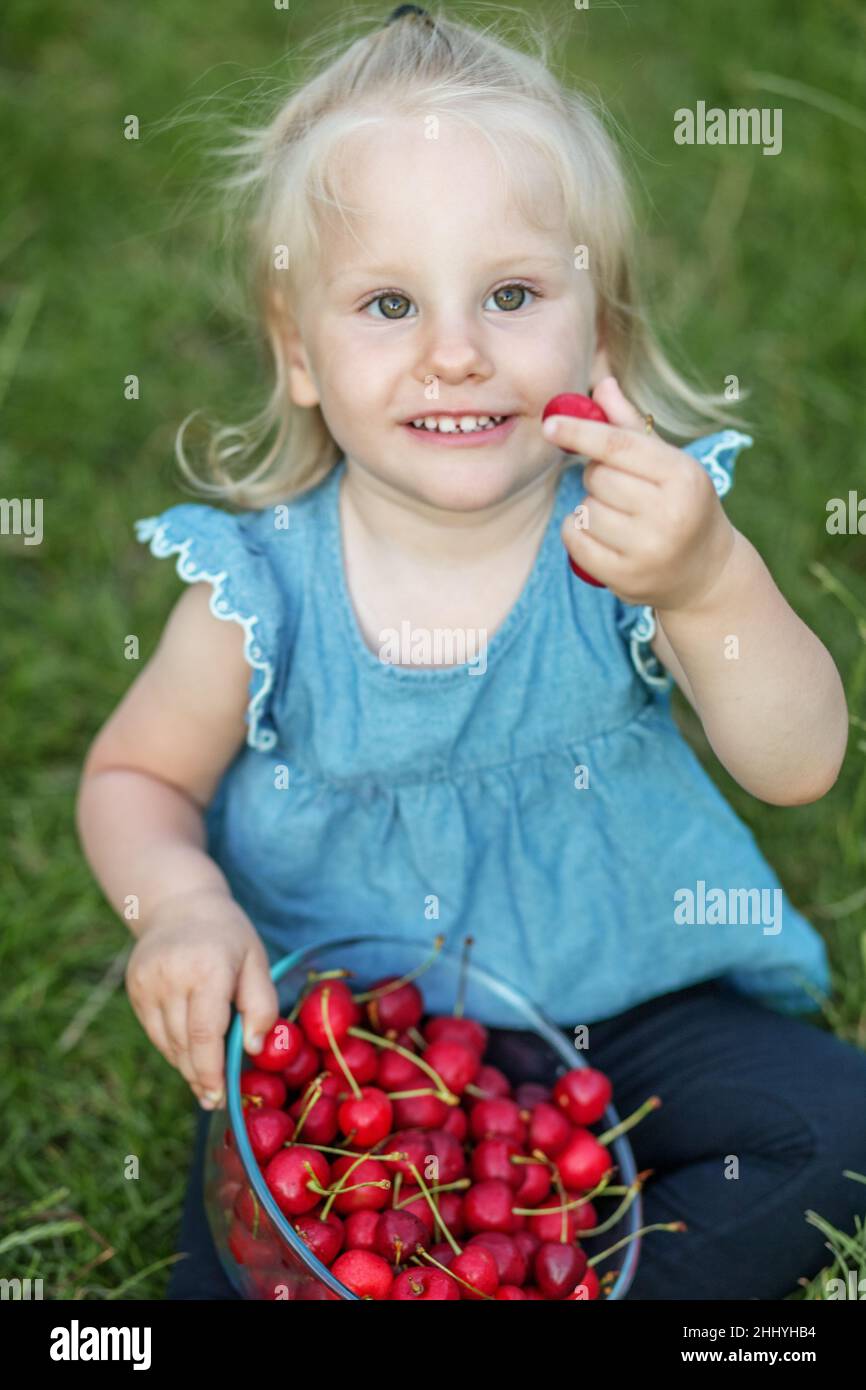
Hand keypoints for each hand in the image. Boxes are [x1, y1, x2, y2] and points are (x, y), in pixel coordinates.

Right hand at [125, 888, 278, 1108]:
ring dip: (186, 1065)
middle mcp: (171, 975)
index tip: (220, 1097)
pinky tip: (189, 1050)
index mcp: (207, 968)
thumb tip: (254, 1050)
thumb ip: (262, 1005)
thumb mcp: (257, 961)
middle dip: (201, 1076)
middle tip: (215, 1098)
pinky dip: (173, 1046)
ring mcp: (147, 982)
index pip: (204, 1033)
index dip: (211, 1071)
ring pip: (167, 1042)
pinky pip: (154, 1031)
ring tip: (205, 1079)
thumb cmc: (229, 937)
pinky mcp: (134, 987)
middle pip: (184, 1043)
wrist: (180, 904)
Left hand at [549, 376, 736, 611]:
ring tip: (619, 517)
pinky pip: (575, 539)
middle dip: (598, 476)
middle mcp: (669, 514)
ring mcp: (647, 549)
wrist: (705, 573)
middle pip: (598, 477)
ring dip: (590, 506)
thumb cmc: (680, 505)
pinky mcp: (625, 577)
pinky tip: (602, 536)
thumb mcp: (667, 463)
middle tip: (621, 489)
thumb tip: (602, 383)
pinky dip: (577, 531)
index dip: (581, 432)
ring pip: (585, 508)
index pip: (620, 446)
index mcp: (683, 476)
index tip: (550, 423)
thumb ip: (630, 426)